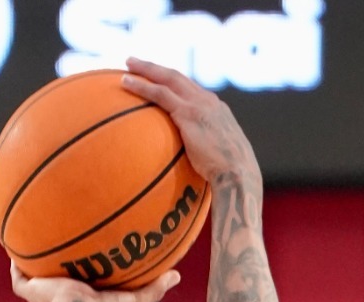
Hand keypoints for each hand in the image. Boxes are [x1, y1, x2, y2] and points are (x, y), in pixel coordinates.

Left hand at [122, 58, 261, 187]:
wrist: (238, 175)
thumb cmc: (229, 176)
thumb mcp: (219, 158)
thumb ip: (205, 153)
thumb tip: (192, 166)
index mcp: (216, 109)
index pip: (190, 89)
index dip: (172, 82)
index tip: (157, 79)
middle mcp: (208, 101)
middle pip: (177, 77)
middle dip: (155, 68)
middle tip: (134, 62)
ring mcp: (199, 105)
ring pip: (167, 79)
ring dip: (146, 70)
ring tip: (126, 65)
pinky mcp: (188, 114)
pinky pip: (160, 94)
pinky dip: (141, 86)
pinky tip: (125, 84)